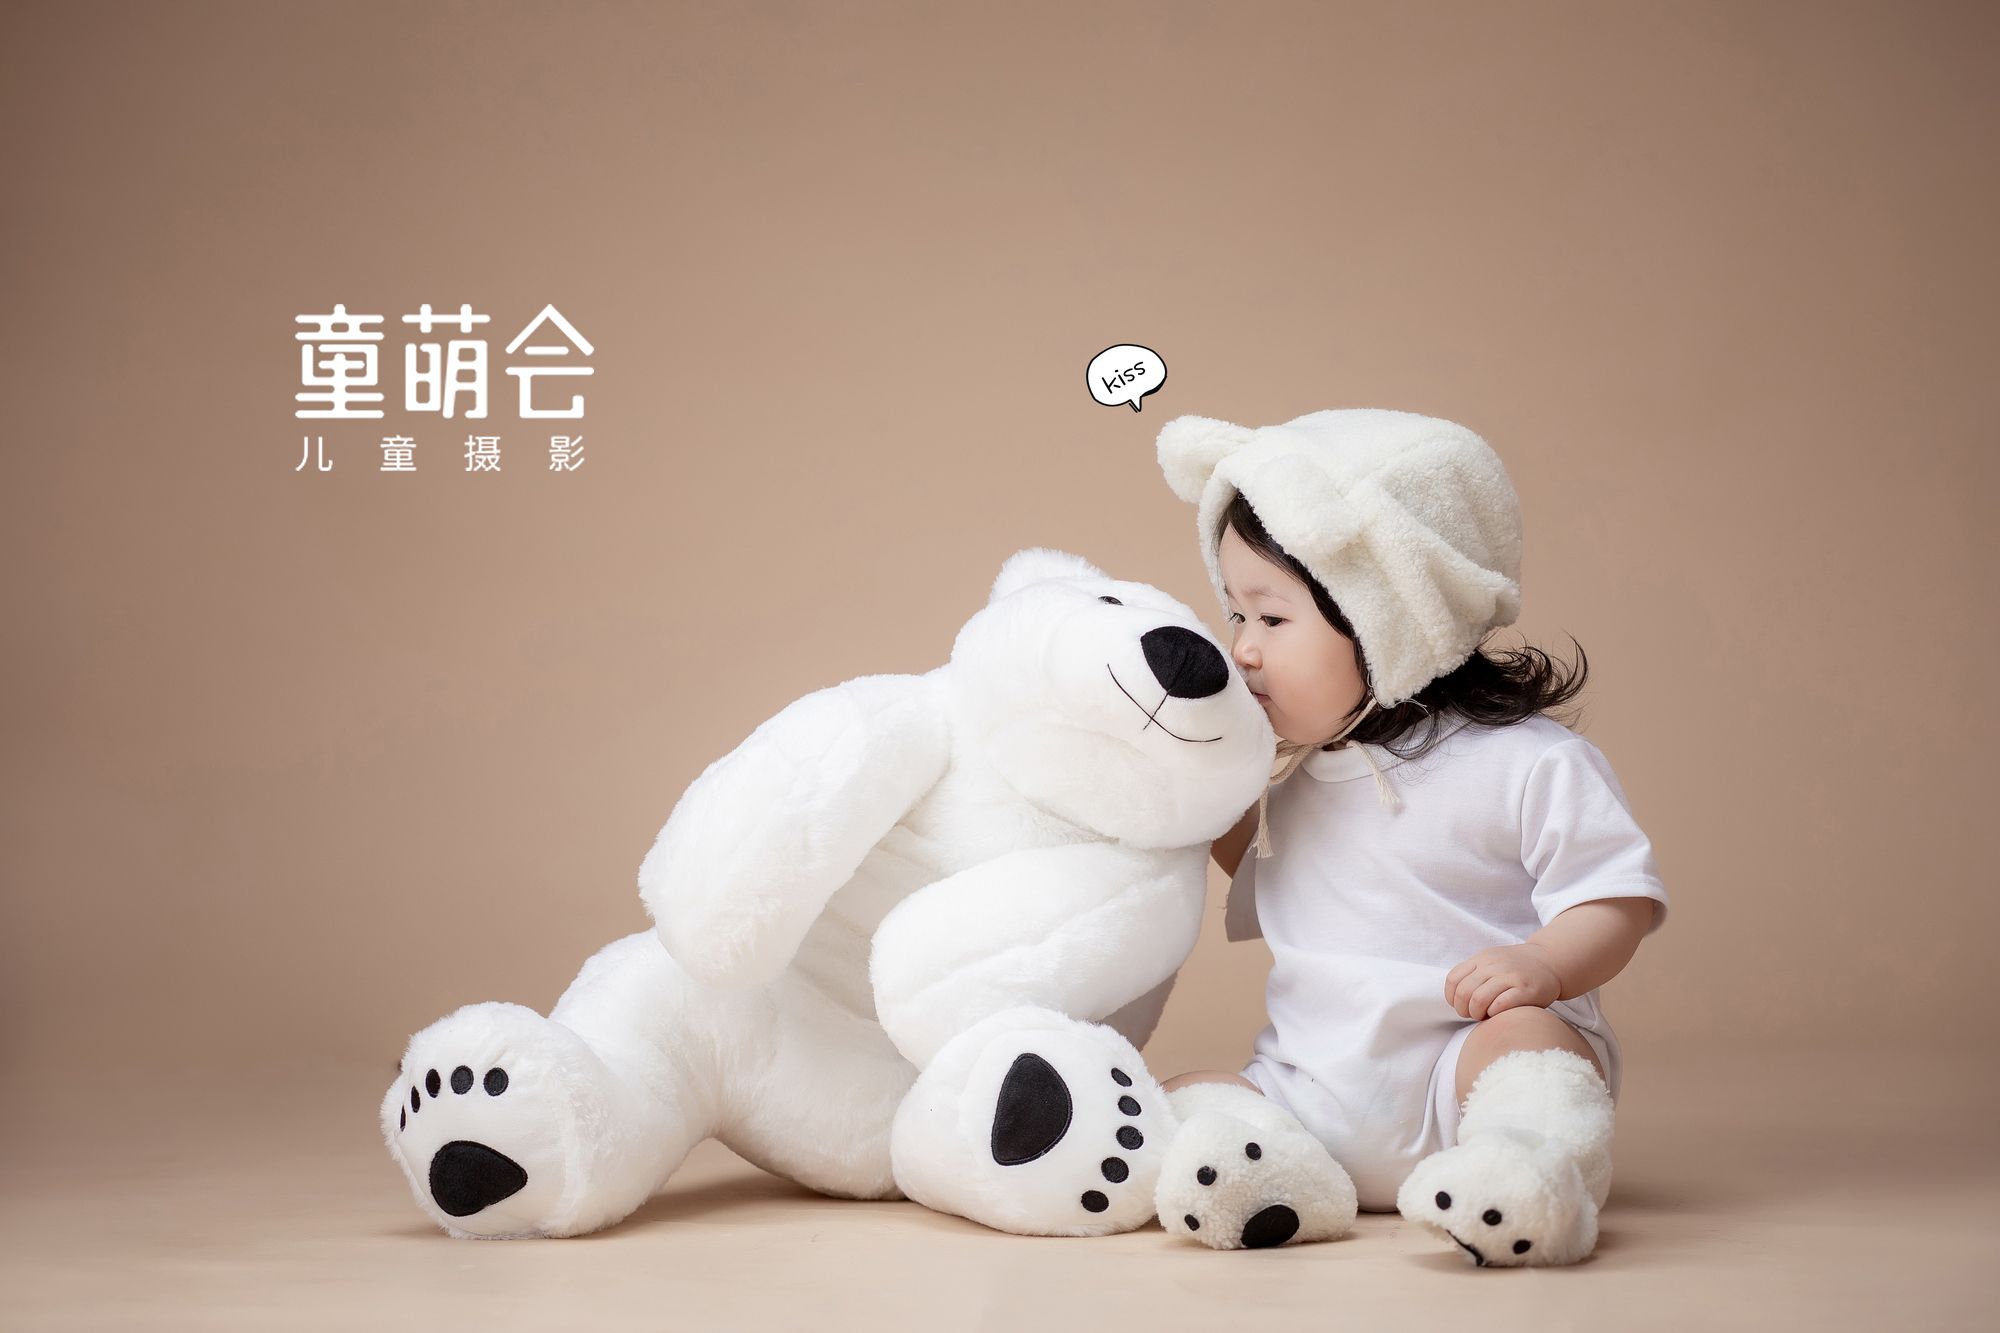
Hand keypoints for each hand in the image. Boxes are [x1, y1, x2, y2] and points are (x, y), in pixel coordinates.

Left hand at [1444, 944, 1561, 1019]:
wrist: (1550, 961)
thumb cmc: (1516, 968)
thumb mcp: (1491, 962)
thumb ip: (1473, 974)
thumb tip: (1455, 998)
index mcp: (1482, 959)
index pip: (1453, 979)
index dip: (1452, 998)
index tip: (1460, 1006)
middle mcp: (1493, 965)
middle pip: (1464, 992)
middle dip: (1464, 1010)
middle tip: (1472, 1015)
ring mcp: (1510, 976)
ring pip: (1478, 999)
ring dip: (1477, 1014)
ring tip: (1484, 1016)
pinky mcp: (1525, 990)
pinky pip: (1500, 1005)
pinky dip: (1494, 1013)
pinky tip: (1498, 1013)